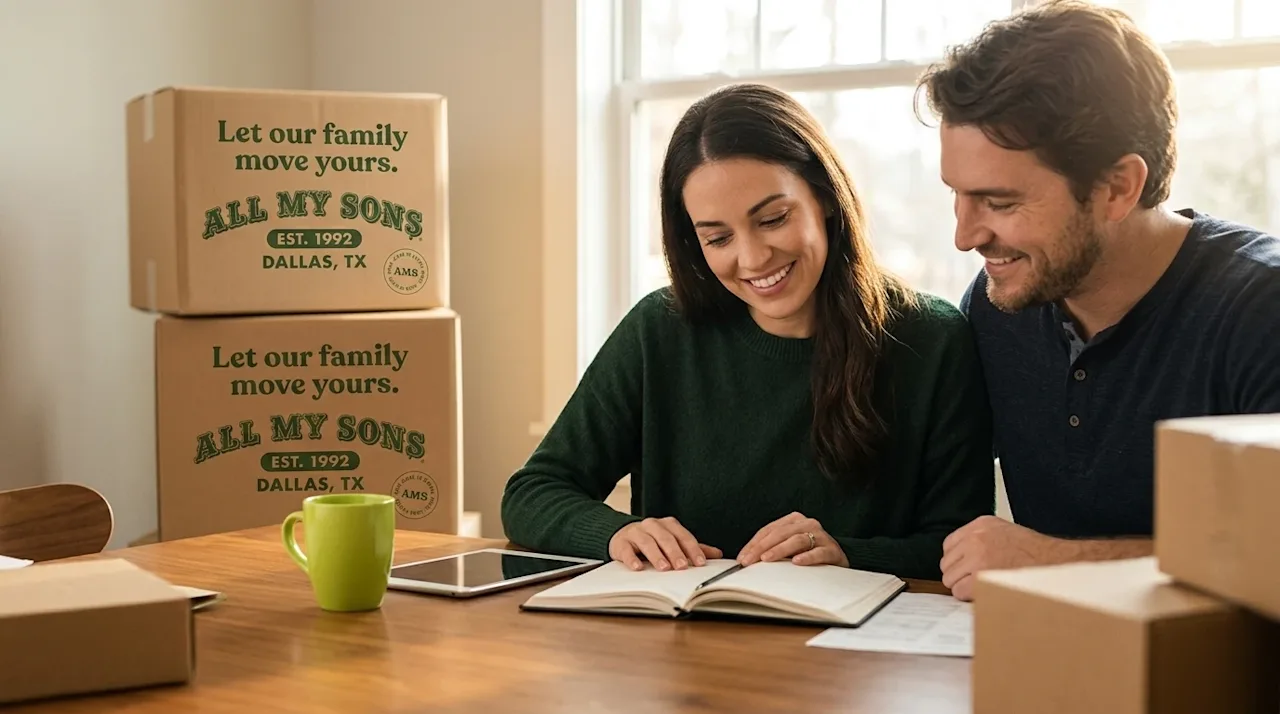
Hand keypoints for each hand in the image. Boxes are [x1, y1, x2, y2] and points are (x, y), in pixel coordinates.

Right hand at [609, 517, 722, 571]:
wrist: (623, 536)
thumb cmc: (652, 541)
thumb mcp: (673, 542)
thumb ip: (693, 548)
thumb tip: (717, 554)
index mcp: (668, 525)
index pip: (683, 536)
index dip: (692, 549)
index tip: (700, 563)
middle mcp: (652, 525)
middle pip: (666, 538)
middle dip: (675, 552)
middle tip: (682, 566)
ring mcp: (635, 532)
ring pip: (647, 542)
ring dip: (657, 555)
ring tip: (664, 568)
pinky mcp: (621, 542)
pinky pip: (627, 550)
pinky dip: (632, 559)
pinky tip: (638, 568)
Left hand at [736, 512, 848, 567]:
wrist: (839, 562)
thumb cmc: (808, 555)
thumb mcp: (788, 549)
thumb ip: (770, 549)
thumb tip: (745, 559)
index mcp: (794, 520)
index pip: (769, 530)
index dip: (753, 544)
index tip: (742, 558)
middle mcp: (807, 524)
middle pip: (780, 533)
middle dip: (761, 548)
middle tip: (749, 561)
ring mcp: (821, 536)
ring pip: (797, 540)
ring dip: (780, 550)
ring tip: (767, 559)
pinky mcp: (833, 550)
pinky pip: (819, 552)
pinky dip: (807, 557)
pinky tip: (796, 562)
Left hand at [940, 515, 1061, 600]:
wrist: (1055, 562)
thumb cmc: (1036, 552)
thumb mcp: (1005, 532)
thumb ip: (982, 539)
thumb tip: (963, 557)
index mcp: (980, 525)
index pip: (949, 545)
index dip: (957, 560)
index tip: (966, 569)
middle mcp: (975, 538)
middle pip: (946, 563)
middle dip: (958, 575)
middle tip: (974, 581)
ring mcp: (976, 557)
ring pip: (950, 579)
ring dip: (962, 586)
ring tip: (981, 588)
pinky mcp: (980, 577)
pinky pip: (959, 591)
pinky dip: (968, 596)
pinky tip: (983, 594)